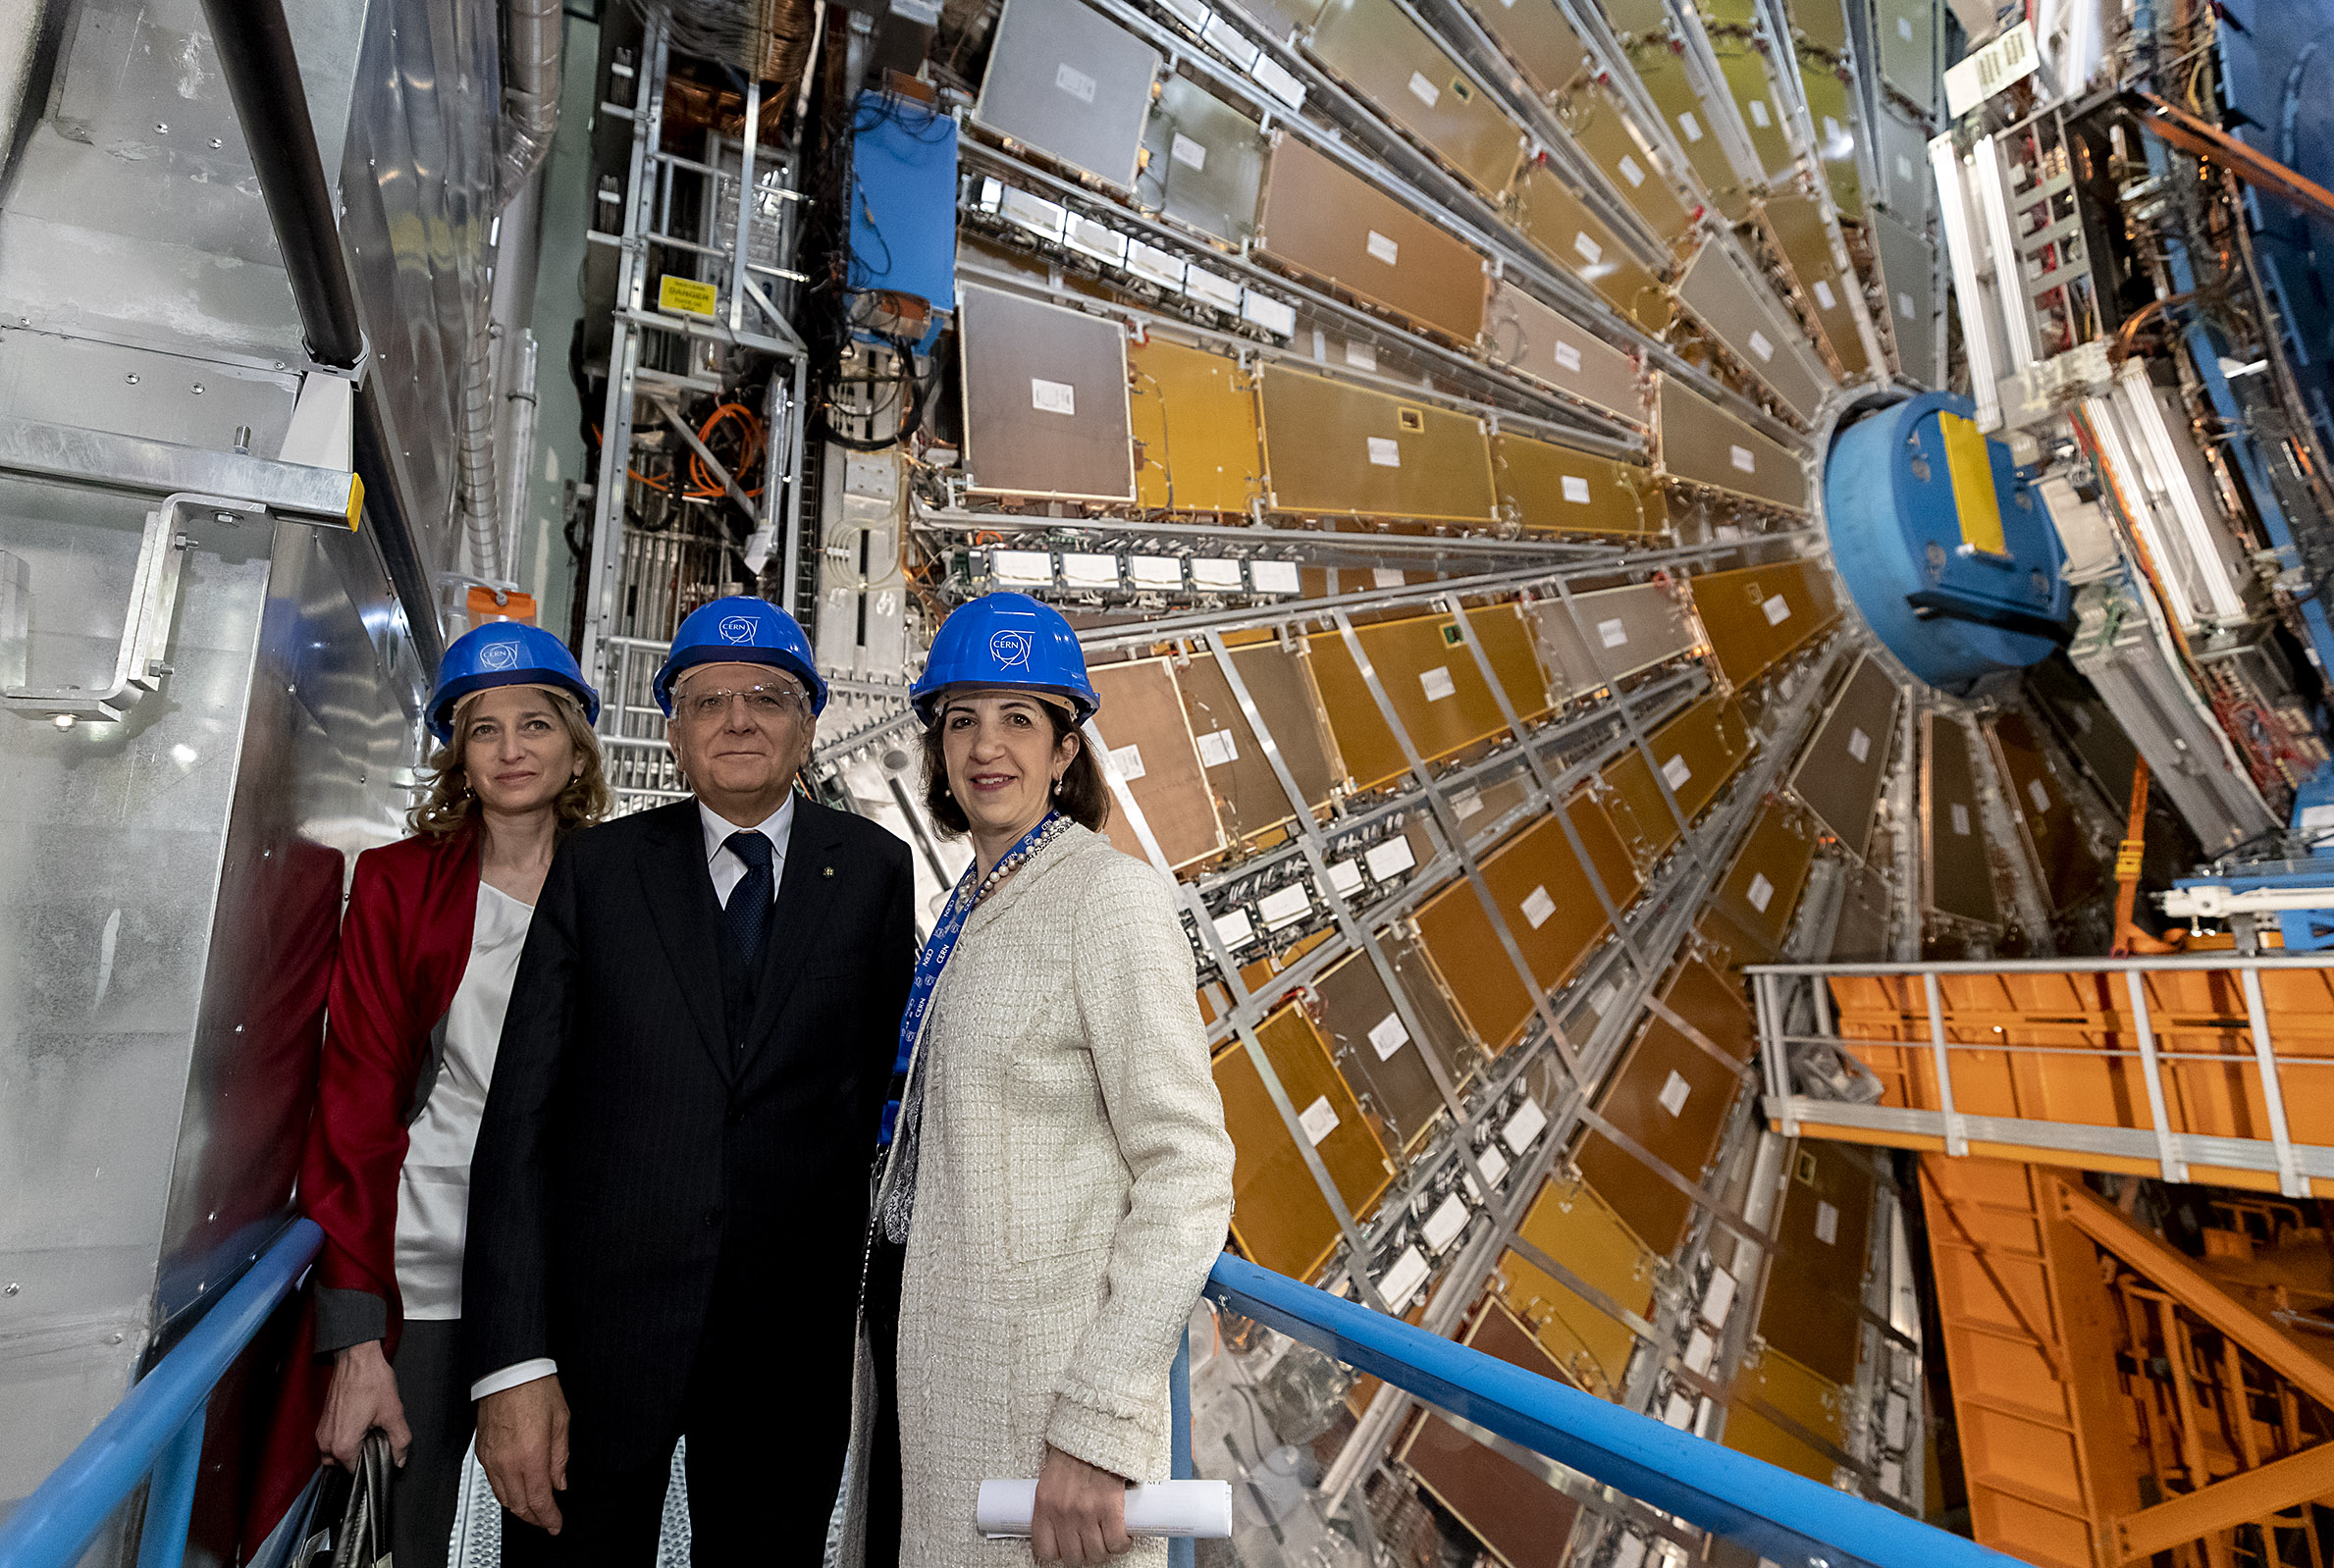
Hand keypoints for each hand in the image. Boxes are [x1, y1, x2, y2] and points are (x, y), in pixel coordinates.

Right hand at [316, 1341, 409, 1468]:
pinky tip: (361, 1424)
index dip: (373, 1466)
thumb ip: (400, 1441)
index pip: (356, 1474)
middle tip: (377, 1440)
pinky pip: (333, 1443)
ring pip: (337, 1456)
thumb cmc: (371, 1381)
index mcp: (342, 1447)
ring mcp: (322, 1434)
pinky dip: (346, 1440)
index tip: (383, 1455)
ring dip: (354, 1449)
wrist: (356, 1357)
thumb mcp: (393, 1413)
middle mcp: (326, 1444)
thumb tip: (399, 1460)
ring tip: (370, 1431)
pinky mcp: (322, 1424)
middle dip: (362, 1458)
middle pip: (345, 1467)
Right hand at [477, 1375, 569, 1533]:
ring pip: (503, 1497)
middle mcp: (507, 1461)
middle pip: (518, 1505)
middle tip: (547, 1520)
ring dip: (519, 1508)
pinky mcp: (481, 1452)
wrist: (509, 1370)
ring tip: (533, 1509)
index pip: (539, 1500)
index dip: (548, 1517)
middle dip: (534, 1517)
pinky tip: (515, 1490)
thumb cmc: (536, 1388)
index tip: (555, 1524)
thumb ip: (560, 1458)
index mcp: (530, 1455)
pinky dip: (505, 1492)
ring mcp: (490, 1458)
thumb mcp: (561, 1422)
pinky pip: (492, 1483)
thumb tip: (560, 1482)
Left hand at [1030, 1444, 1130, 1565]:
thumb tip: (1061, 1526)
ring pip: (1096, 1553)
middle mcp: (1063, 1513)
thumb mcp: (1052, 1479)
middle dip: (1084, 1554)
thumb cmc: (1075, 1452)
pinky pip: (1116, 1542)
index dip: (1059, 1553)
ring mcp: (1086, 1513)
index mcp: (1045, 1505)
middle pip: (1073, 1556)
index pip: (1045, 1550)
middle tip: (1092, 1542)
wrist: (1097, 1429)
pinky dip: (1122, 1544)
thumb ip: (1053, 1504)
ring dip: (1105, 1550)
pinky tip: (1124, 1537)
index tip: (1068, 1547)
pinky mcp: (1109, 1508)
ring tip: (1109, 1539)